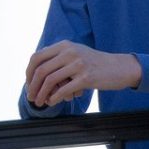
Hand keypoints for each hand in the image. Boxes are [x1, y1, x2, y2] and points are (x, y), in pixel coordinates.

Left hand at [26, 41, 140, 107]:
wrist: (119, 68)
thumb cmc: (95, 64)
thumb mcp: (76, 53)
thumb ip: (58, 57)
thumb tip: (37, 69)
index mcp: (64, 45)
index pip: (37, 57)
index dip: (29, 72)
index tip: (29, 84)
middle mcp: (70, 52)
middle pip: (41, 70)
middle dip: (32, 86)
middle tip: (30, 97)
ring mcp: (78, 64)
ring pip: (50, 81)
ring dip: (42, 94)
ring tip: (40, 102)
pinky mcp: (86, 78)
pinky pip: (64, 89)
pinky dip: (55, 97)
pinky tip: (52, 102)